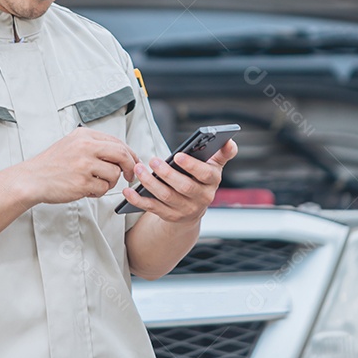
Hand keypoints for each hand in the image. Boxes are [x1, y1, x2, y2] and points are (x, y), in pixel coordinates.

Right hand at [18, 127, 139, 204]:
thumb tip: (121, 153)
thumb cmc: (52, 164)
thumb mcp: (72, 144)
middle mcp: (85, 147)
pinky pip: (103, 189)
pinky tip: (87, 190)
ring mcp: (84, 164)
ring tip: (95, 183)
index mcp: (84, 135)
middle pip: (122, 154)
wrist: (32, 179)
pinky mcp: (82, 182)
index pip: (117, 142)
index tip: (133, 162)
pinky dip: (98, 192)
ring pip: (114, 174)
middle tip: (129, 176)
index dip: (130, 154)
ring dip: (109, 182)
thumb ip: (95, 145)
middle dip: (130, 167)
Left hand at [122, 140, 237, 223]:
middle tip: (153, 160)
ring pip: (166, 197)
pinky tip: (128, 190)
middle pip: (184, 187)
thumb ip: (222, 153)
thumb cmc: (201, 179)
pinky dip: (139, 200)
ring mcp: (185, 209)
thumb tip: (229, 141)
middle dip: (167, 173)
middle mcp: (201, 198)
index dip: (192, 166)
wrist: (193, 208)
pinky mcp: (170, 217)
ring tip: (138, 169)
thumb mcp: (214, 166)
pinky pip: (152, 208)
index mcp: (212, 182)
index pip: (205, 174)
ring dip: (150, 183)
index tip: (178, 155)